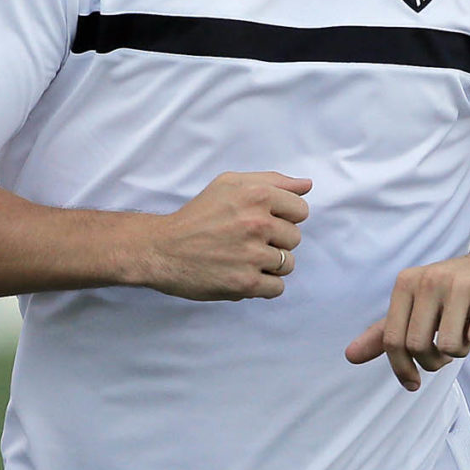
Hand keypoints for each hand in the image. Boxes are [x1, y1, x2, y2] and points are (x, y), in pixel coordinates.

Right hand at [137, 172, 311, 301]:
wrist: (162, 249)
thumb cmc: (197, 216)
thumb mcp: (230, 184)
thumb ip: (272, 181)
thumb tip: (307, 185)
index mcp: (257, 195)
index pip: (300, 210)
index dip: (282, 217)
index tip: (260, 222)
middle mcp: (257, 223)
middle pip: (295, 238)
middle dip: (275, 241)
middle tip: (246, 241)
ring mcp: (252, 255)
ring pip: (287, 264)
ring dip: (269, 265)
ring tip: (244, 259)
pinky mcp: (246, 283)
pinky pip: (277, 288)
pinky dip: (263, 286)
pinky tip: (243, 275)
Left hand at [346, 246, 469, 390]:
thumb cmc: (453, 293)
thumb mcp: (416, 307)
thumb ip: (385, 333)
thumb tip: (350, 356)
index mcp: (406, 283)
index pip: (392, 340)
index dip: (401, 369)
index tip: (413, 382)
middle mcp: (430, 279)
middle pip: (417, 346)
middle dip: (432, 362)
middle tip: (444, 355)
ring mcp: (460, 284)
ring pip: (449, 346)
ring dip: (459, 351)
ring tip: (463, 334)